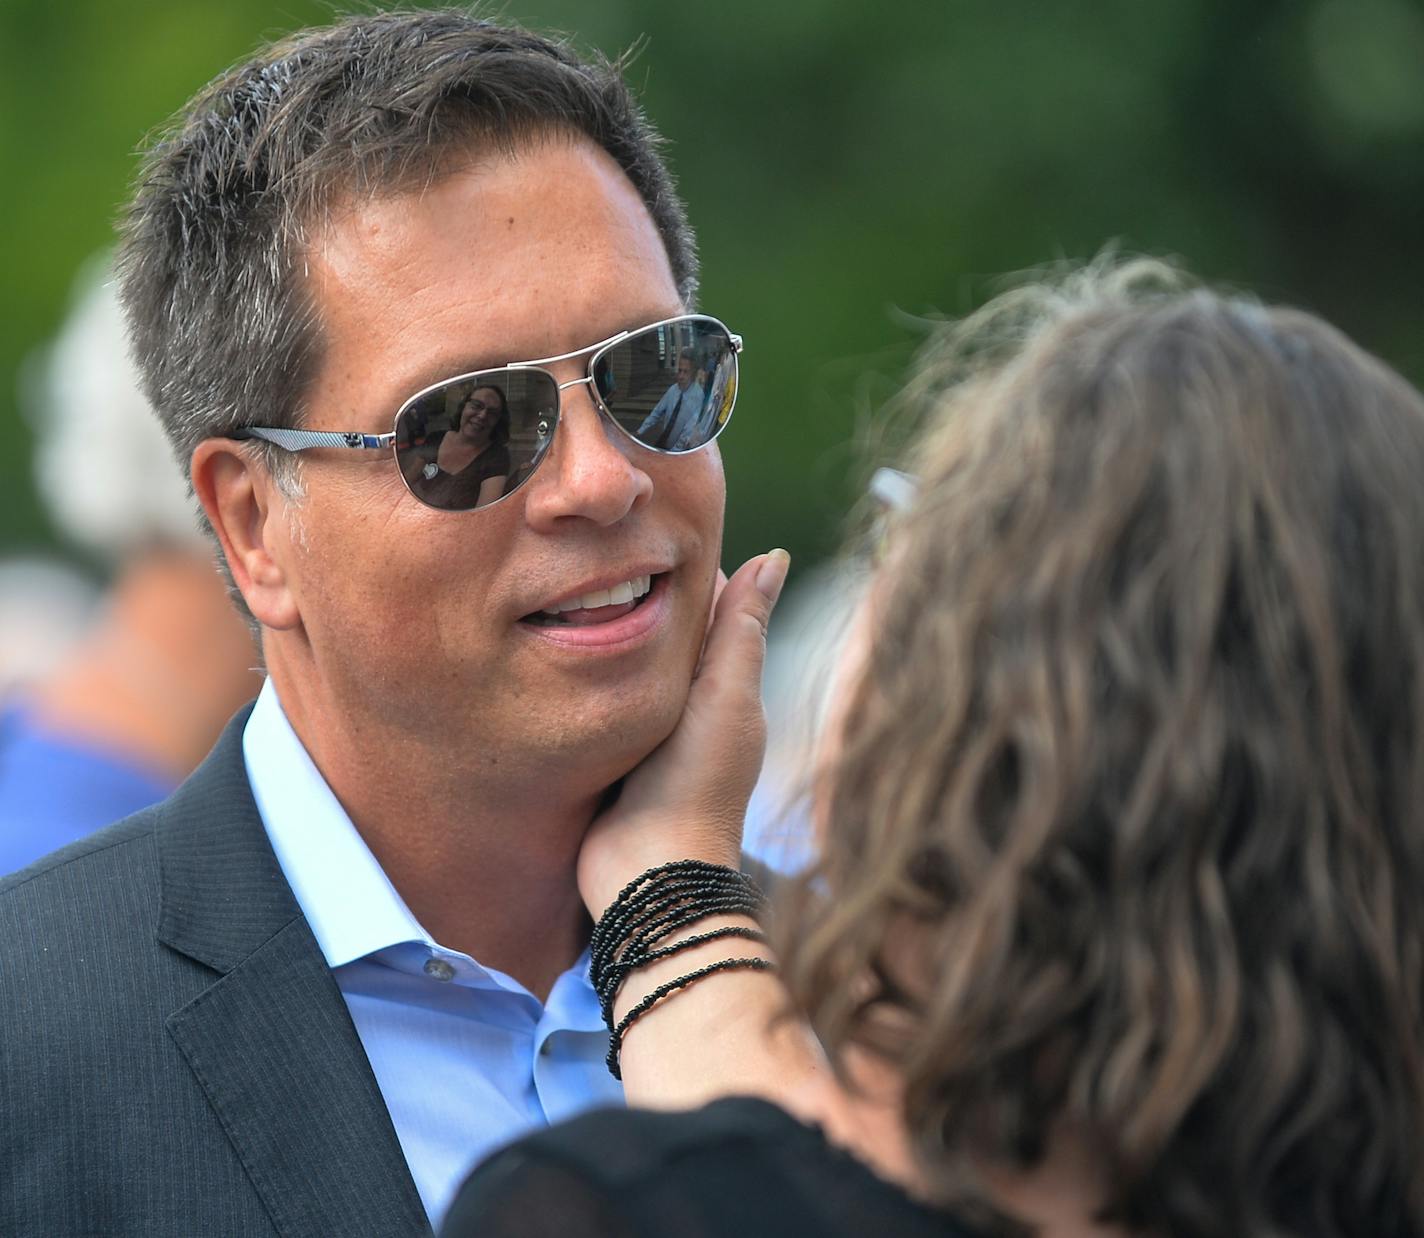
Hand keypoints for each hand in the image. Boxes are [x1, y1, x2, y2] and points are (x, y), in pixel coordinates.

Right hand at [577, 549, 789, 917]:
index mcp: (723, 684)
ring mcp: (642, 729)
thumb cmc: (698, 781)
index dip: (684, 569)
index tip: (650, 525)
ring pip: (622, 663)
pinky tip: (550, 644)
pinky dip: (578, 674)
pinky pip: (593, 699)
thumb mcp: (727, 695)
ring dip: (600, 633)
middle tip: (592, 546)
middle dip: (634, 596)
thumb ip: (743, 628)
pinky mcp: (604, 750)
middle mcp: (685, 703)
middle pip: (660, 633)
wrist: (649, 871)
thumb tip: (777, 555)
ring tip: (562, 582)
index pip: (707, 608)